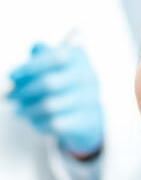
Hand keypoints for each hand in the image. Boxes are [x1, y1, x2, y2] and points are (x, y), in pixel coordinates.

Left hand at [7, 42, 103, 157]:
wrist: (88, 114)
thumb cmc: (64, 84)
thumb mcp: (54, 65)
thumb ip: (41, 57)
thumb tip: (23, 64)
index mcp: (79, 58)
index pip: (54, 58)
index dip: (30, 67)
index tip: (12, 76)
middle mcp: (89, 77)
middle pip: (49, 83)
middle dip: (24, 91)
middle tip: (11, 97)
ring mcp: (90, 100)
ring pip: (50, 106)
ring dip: (28, 109)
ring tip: (20, 111)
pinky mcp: (86, 121)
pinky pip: (55, 123)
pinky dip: (39, 122)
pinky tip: (34, 121)